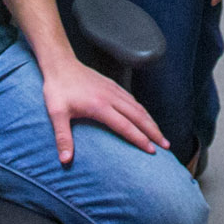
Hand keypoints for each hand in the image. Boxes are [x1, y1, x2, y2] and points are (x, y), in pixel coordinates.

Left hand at [39, 54, 165, 163]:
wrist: (60, 64)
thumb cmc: (57, 89)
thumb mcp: (56, 114)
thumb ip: (62, 137)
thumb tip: (65, 160)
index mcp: (100, 106)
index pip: (125, 126)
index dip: (139, 139)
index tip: (151, 150)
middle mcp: (111, 97)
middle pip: (138, 116)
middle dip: (154, 131)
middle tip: (166, 145)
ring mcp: (113, 90)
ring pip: (138, 107)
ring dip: (151, 121)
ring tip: (160, 134)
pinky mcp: (112, 85)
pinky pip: (132, 99)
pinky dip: (143, 110)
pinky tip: (145, 117)